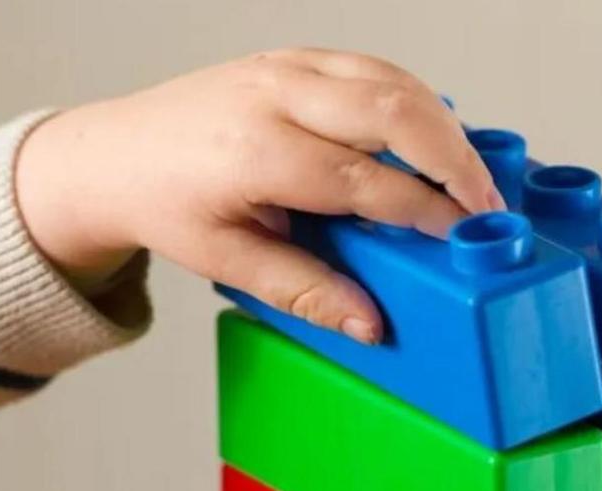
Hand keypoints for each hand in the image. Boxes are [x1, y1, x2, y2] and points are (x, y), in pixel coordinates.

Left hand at [15, 48, 502, 343]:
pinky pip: (371, 67)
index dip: (425, 211)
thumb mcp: (227, 261)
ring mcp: (284, 65)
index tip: (463, 238)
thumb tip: (370, 322)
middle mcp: (274, 95)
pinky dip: (412, 99)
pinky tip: (430, 136)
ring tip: (470, 176)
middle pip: (394, 112)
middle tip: (488, 205)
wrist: (114, 154)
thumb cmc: (164, 204)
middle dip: (455, 159)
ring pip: (391, 80)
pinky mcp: (292, 57)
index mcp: (256, 152)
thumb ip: (305, 291)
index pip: (366, 180)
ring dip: (442, 125)